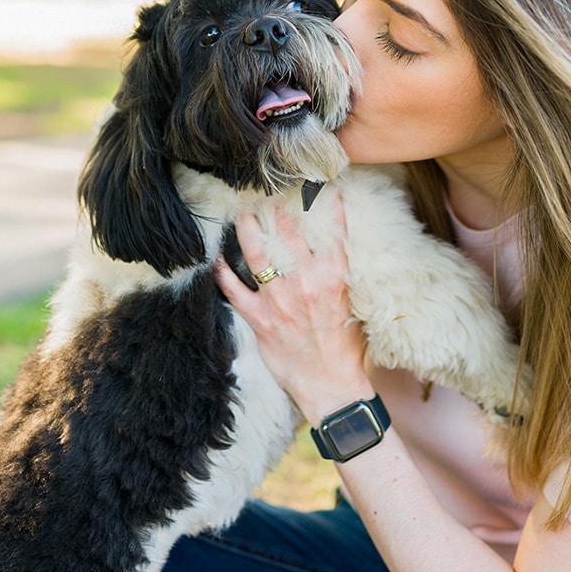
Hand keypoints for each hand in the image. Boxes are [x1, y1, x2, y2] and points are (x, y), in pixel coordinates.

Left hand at [214, 196, 372, 424]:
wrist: (332, 387)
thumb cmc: (347, 348)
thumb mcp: (354, 305)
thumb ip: (340, 277)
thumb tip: (332, 252)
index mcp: (335, 277)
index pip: (332, 230)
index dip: (327, 203)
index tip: (317, 184)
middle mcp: (307, 283)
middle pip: (287, 235)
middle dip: (276, 211)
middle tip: (268, 195)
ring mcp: (281, 301)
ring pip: (257, 255)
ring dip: (247, 231)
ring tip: (243, 216)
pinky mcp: (261, 319)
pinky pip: (235, 291)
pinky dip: (223, 274)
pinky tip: (216, 259)